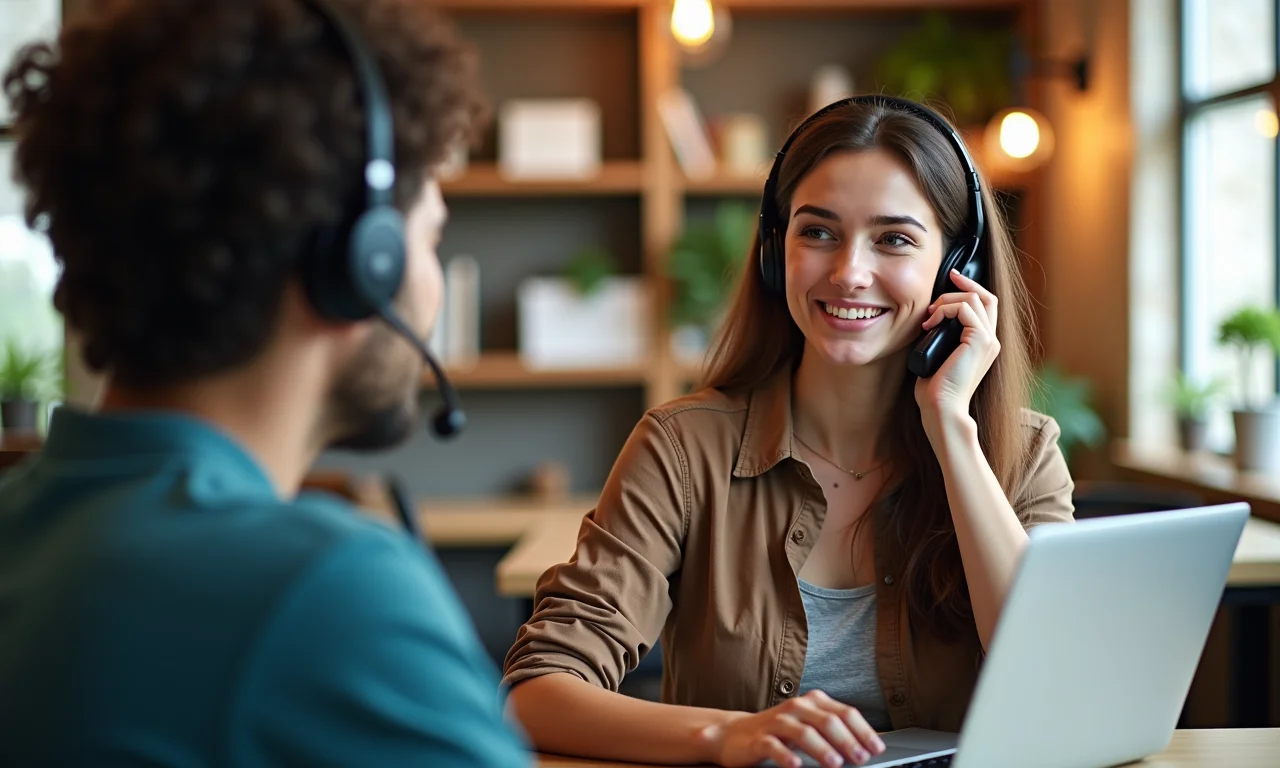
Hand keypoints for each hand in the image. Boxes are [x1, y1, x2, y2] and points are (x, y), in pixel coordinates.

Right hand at [695, 690, 885, 767]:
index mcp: (813, 702)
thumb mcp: (808, 727)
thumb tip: (863, 747)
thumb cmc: (779, 732)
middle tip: (861, 758)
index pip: (844, 713)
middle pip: (827, 721)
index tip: (877, 749)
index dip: (863, 731)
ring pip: (803, 732)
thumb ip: (832, 732)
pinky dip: (786, 756)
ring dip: (822, 748)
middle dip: (847, 741)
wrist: (735, 734)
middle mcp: (796, 707)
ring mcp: (777, 721)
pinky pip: (774, 746)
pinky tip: (796, 765)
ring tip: (836, 764)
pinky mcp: (759, 738)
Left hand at [914, 268, 999, 424]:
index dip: (972, 289)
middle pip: (987, 297)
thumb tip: (928, 321)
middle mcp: (991, 341)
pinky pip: (964, 309)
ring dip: (946, 301)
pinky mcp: (979, 341)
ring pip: (973, 299)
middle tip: (948, 278)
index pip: (986, 306)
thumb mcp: (937, 355)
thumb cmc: (935, 388)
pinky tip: (930, 323)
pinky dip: (944, 310)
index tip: (952, 280)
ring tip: (928, 318)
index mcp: (984, 344)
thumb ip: (941, 337)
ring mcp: (988, 341)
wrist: (942, 408)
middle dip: (966, 284)